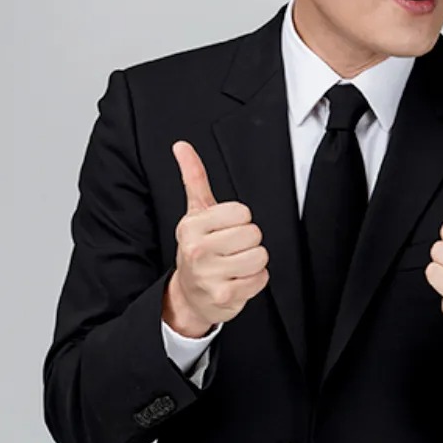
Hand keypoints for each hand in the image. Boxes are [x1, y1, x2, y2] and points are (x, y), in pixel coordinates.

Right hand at [164, 140, 269, 336]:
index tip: (226, 229)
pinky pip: (261, 279)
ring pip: (260, 256)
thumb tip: (181, 145)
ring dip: (254, 262)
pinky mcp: (224, 296)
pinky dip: (255, 281)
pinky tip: (238, 280)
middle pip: (253, 234)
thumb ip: (194, 177)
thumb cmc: (199, 247)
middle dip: (248, 241)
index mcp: (192, 225)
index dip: (240, 220)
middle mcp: (197, 250)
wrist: (189, 295)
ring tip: (235, 265)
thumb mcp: (196, 212)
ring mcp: (209, 275)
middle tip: (231, 249)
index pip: (242, 212)